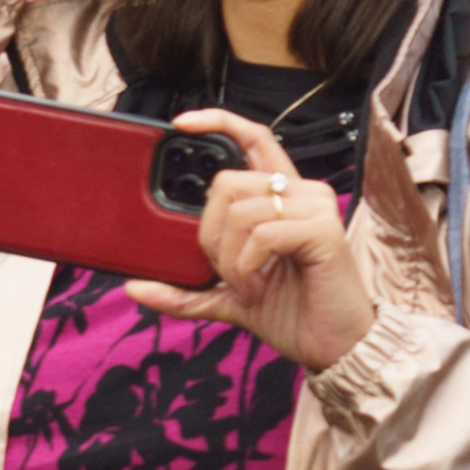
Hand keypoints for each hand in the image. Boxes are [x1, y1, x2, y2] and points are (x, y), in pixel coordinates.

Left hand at [154, 112, 372, 370]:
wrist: (336, 347)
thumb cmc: (294, 315)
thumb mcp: (228, 299)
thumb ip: (186, 291)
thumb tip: (134, 288)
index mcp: (282, 198)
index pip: (254, 138)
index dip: (218, 122)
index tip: (181, 125)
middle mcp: (301, 193)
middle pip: (227, 182)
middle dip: (211, 234)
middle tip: (227, 271)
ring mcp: (316, 207)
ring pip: (240, 210)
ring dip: (231, 260)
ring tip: (249, 286)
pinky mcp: (324, 229)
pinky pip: (262, 233)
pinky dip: (248, 267)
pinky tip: (260, 288)